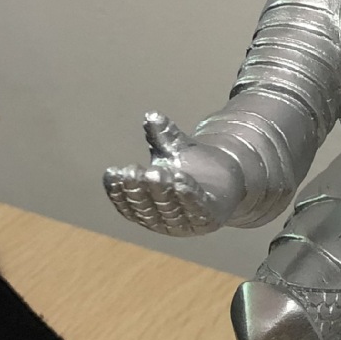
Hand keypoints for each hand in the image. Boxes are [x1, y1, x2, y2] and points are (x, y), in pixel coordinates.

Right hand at [103, 112, 244, 236]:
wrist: (228, 181)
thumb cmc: (192, 167)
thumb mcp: (174, 150)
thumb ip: (162, 136)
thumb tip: (152, 116)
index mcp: (147, 207)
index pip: (127, 203)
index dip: (117, 189)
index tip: (112, 172)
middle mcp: (163, 220)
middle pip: (146, 206)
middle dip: (138, 189)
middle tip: (132, 171)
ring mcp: (185, 223)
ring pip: (169, 208)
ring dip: (161, 191)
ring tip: (155, 173)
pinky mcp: (208, 220)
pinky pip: (196, 207)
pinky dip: (187, 194)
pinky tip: (180, 179)